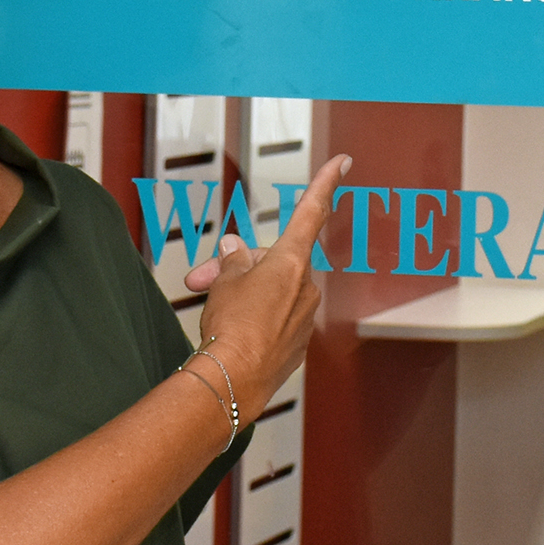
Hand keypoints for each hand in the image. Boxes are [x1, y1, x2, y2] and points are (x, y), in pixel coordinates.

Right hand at [186, 156, 347, 413]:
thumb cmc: (231, 330)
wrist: (233, 381)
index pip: (312, 211)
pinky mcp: (296, 346)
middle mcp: (305, 288)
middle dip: (238, 266)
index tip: (342, 162)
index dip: (326, 183)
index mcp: (290, 261)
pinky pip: (274, 321)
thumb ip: (233, 261)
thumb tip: (235, 251)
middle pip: (273, 261)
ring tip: (214, 309)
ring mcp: (303, 318)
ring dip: (243, 294)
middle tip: (201, 278)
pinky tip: (231, 333)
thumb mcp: (224, 281)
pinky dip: (254, 321)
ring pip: (271, 293)